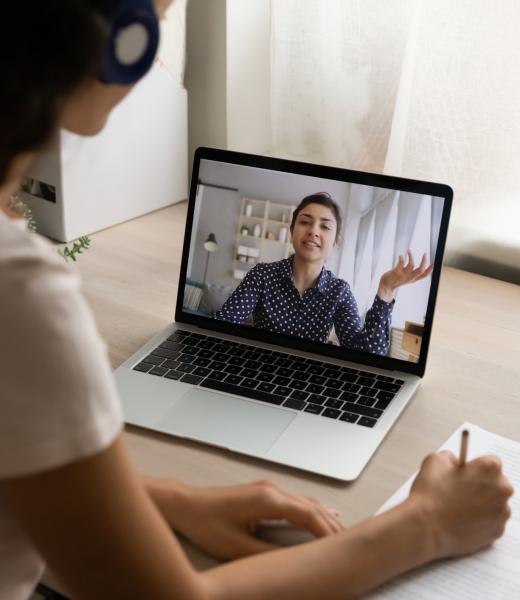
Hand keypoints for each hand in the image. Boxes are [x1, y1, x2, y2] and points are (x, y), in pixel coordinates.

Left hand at [153, 479, 342, 559]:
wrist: (186, 504)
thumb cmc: (206, 523)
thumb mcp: (237, 547)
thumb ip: (268, 555)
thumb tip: (293, 563)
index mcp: (268, 500)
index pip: (309, 515)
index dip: (328, 532)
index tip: (341, 548)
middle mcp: (272, 489)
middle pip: (312, 507)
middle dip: (333, 525)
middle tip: (352, 542)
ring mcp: (268, 487)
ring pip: (306, 502)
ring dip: (325, 517)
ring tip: (343, 533)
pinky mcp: (264, 491)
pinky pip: (296, 500)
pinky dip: (312, 510)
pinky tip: (322, 514)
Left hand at [377, 250, 432, 302]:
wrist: (386, 286)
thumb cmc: (397, 280)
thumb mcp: (408, 279)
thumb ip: (414, 274)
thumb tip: (422, 268)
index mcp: (413, 279)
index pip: (425, 275)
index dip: (431, 268)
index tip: (435, 261)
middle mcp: (410, 277)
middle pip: (420, 270)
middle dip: (424, 261)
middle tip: (425, 253)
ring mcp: (403, 275)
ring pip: (411, 265)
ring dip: (411, 256)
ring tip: (409, 250)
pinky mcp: (396, 272)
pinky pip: (401, 263)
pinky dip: (401, 258)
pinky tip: (400, 255)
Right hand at [408, 451, 513, 559]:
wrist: (426, 528)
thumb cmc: (431, 496)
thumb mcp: (435, 460)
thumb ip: (450, 456)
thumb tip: (455, 464)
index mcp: (490, 469)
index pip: (491, 461)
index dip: (475, 467)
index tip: (465, 473)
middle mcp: (501, 491)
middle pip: (496, 483)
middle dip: (481, 484)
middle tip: (459, 489)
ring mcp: (501, 513)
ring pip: (495, 503)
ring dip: (482, 502)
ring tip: (458, 506)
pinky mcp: (497, 532)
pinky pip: (492, 521)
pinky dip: (480, 520)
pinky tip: (462, 518)